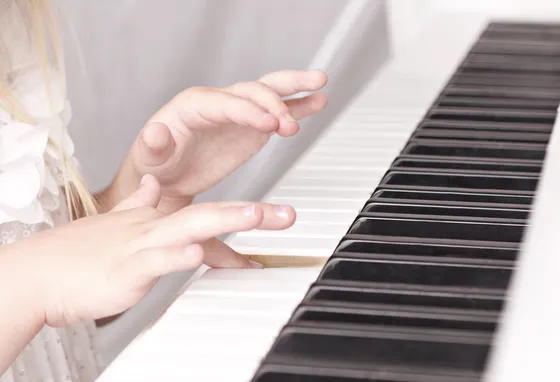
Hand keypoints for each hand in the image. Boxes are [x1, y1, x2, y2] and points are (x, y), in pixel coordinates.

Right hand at [13, 175, 294, 325]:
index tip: (277, 217)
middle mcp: (155, 227)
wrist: (41, 272)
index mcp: (156, 220)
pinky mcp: (126, 267)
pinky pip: (155, 260)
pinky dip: (177, 255)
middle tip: (288, 214)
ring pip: (189, 228)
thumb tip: (155, 189)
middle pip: (209, 214)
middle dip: (250, 214)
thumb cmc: (82, 253)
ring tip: (256, 215)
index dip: (244, 215)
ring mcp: (142, 245)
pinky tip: (195, 252)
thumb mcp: (120, 225)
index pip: (206, 213)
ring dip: (224, 221)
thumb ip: (141, 205)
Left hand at [102, 69, 326, 212]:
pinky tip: (317, 102)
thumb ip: (152, 144)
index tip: (270, 124)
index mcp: (194, 105)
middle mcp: (219, 104)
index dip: (250, 111)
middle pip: (252, 89)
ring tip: (320, 87)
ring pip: (269, 93)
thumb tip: (156, 132)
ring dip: (295, 90)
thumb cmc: (155, 165)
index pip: (227, 102)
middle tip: (290, 122)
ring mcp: (238, 115)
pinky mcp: (251, 128)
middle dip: (274, 101)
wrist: (167, 179)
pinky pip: (278, 114)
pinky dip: (299, 108)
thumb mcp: (148, 157)